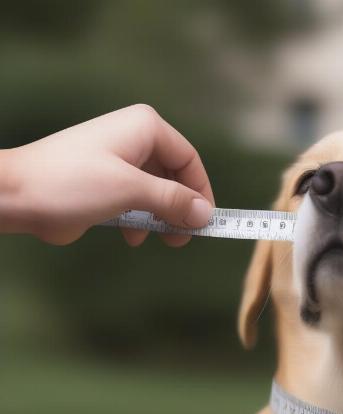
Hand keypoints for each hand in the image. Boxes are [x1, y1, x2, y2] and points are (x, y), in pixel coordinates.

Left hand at [0, 104, 213, 245]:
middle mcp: (136, 141)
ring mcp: (121, 162)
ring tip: (162, 239)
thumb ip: (172, 200)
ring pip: (158, 191)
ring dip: (163, 217)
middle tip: (183, 236)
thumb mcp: (130, 190)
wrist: (14, 194)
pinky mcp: (108, 183)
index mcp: (145, 128)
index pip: (189, 159)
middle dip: (181, 208)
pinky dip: (142, 219)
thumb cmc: (72, 182)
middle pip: (176, 177)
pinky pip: (139, 201)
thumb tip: (205, 215)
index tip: (204, 222)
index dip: (200, 191)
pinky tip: (133, 237)